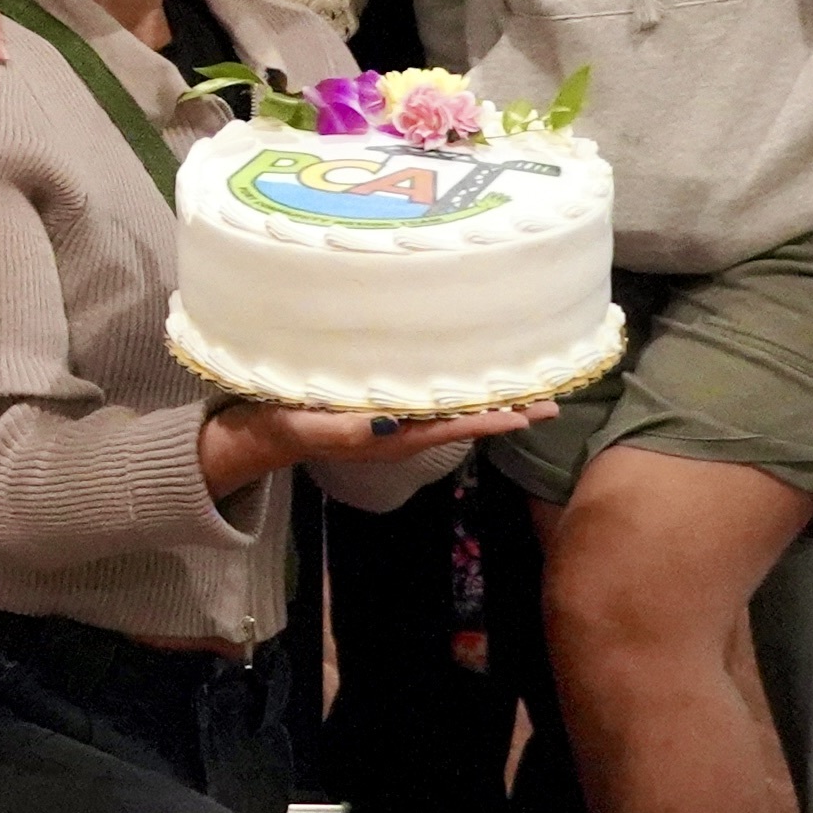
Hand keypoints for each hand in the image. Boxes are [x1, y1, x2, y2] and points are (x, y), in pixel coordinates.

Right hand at [202, 397, 551, 496]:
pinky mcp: (383, 407)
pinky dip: (457, 389)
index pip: (455, 426)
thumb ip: (355, 426)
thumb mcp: (317, 424)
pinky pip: (432, 399)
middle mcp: (404, 429)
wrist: (262, 431)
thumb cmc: (288, 423)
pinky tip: (468, 377)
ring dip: (487, 398)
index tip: (530, 413)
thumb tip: (397, 421)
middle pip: (465, 419)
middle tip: (550, 400)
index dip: (492, 419)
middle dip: (505, 410)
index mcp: (395, 436)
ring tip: (525, 389)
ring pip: (452, 409)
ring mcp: (396, 420)